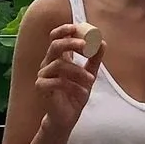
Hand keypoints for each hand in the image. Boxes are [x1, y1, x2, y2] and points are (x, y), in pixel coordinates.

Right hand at [35, 23, 102, 139]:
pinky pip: (56, 82)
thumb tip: (102, 42)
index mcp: (58, 58)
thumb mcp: (89, 75)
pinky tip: (82, 93)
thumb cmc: (75, 94)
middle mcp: (48, 64)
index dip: (63, 30)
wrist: (67, 116)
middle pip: (55, 46)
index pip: (56, 38)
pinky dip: (73, 86)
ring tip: (91, 80)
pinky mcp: (41, 88)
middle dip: (71, 43)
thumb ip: (94, 60)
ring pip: (59, 65)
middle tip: (87, 47)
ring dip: (78, 71)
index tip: (75, 27)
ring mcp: (43, 75)